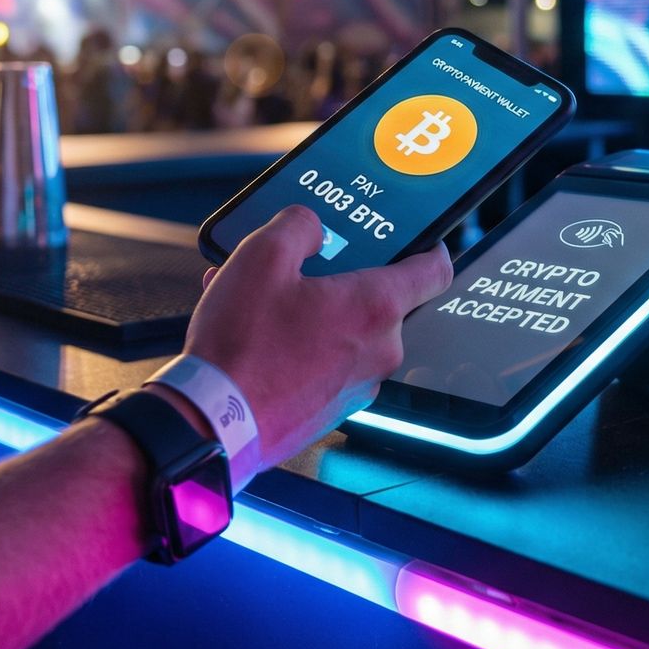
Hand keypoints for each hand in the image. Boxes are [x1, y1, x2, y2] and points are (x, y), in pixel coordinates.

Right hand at [184, 206, 451, 467]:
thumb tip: (312, 226)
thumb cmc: (241, 344)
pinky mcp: (333, 410)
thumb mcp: (261, 257)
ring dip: (313, 312)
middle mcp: (380, 350)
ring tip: (262, 302)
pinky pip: (327, 364)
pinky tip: (258, 336)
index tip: (422, 239)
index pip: (434, 271)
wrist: (214, 423)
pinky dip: (302, 345)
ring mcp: (359, 385)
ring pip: (345, 332)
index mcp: (375, 307)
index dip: (430, 247)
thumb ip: (298, 226)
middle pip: (377, 299)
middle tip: (301, 268)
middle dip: (339, 279)